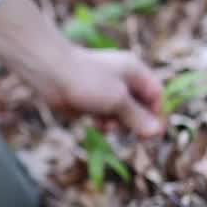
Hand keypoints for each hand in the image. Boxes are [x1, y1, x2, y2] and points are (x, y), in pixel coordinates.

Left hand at [36, 46, 165, 138]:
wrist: (50, 73)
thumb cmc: (87, 80)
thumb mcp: (117, 100)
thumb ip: (136, 116)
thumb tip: (156, 132)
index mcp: (135, 71)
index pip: (156, 94)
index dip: (157, 114)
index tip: (154, 134)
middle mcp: (122, 79)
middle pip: (140, 106)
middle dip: (135, 121)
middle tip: (131, 135)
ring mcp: (106, 90)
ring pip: (121, 114)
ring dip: (117, 124)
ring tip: (106, 124)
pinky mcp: (91, 100)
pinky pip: (105, 115)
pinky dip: (103, 122)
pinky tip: (95, 123)